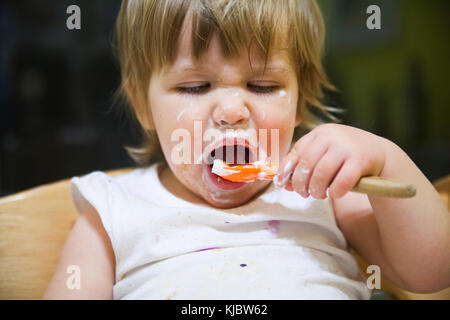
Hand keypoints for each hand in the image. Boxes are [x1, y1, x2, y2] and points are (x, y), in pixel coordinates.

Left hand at [273, 123, 389, 198]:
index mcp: (320, 133)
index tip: (282, 184)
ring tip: (319, 195)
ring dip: (316, 189)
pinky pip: (341, 181)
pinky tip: (334, 194)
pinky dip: (334, 191)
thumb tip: (283, 183)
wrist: (380, 153)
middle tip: (303, 193)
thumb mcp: (324, 154)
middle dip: (301, 183)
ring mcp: (347, 146)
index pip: (297, 152)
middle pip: (307, 164)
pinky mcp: (361, 160)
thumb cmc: (345, 157)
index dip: (287, 170)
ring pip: (321, 174)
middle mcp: (332, 136)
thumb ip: (305, 166)